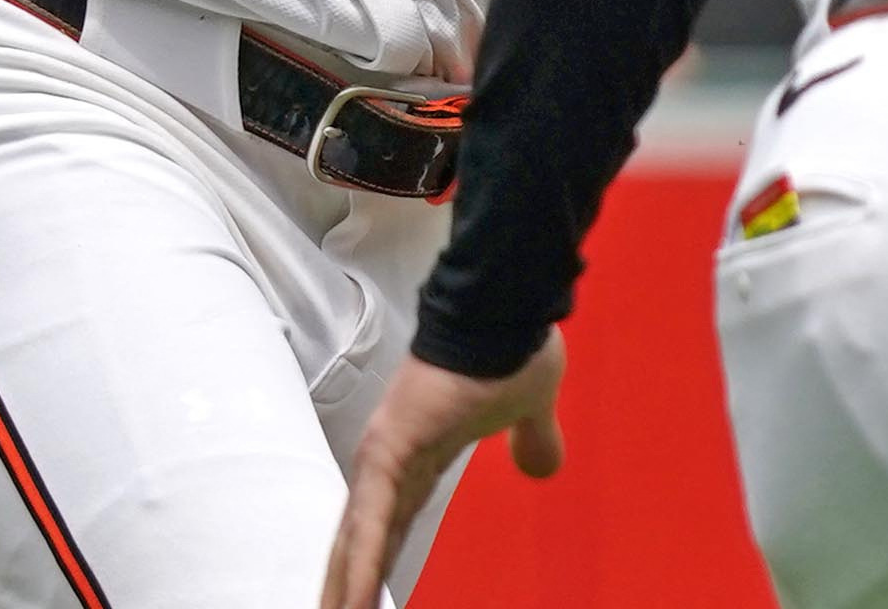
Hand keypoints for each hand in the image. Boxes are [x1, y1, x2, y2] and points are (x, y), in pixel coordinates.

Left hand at [321, 337, 565, 608]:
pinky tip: (352, 603)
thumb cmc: (514, 345)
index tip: (368, 601)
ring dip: (345, 588)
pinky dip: (361, 563)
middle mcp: (392, 457)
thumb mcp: (532, 408)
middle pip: (363, 539)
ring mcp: (385, 454)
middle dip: (349, 587)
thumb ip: (532, 439)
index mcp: (421, 452)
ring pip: (358, 539)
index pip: (390, 523)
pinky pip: (372, 520)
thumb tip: (543, 468)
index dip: (379, 563)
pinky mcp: (390, 449)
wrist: (506, 308)